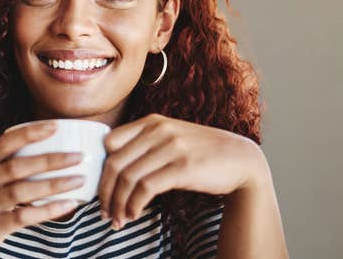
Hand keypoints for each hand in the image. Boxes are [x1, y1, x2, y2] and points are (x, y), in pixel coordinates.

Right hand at [0, 121, 84, 258]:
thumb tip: (37, 152)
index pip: (4, 142)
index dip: (31, 132)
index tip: (56, 126)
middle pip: (19, 166)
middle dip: (53, 159)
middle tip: (79, 156)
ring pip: (24, 190)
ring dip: (56, 184)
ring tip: (80, 179)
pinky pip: (24, 217)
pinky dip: (49, 210)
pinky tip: (68, 205)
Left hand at [98, 113, 265, 228]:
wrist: (241, 160)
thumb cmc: (202, 153)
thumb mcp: (171, 138)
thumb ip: (145, 144)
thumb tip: (112, 169)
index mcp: (152, 122)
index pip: (109, 142)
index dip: (100, 169)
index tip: (101, 189)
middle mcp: (159, 131)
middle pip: (114, 163)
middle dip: (104, 193)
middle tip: (104, 212)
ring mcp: (171, 148)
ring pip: (127, 178)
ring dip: (118, 204)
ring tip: (118, 219)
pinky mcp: (183, 167)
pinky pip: (146, 188)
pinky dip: (134, 205)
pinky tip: (134, 214)